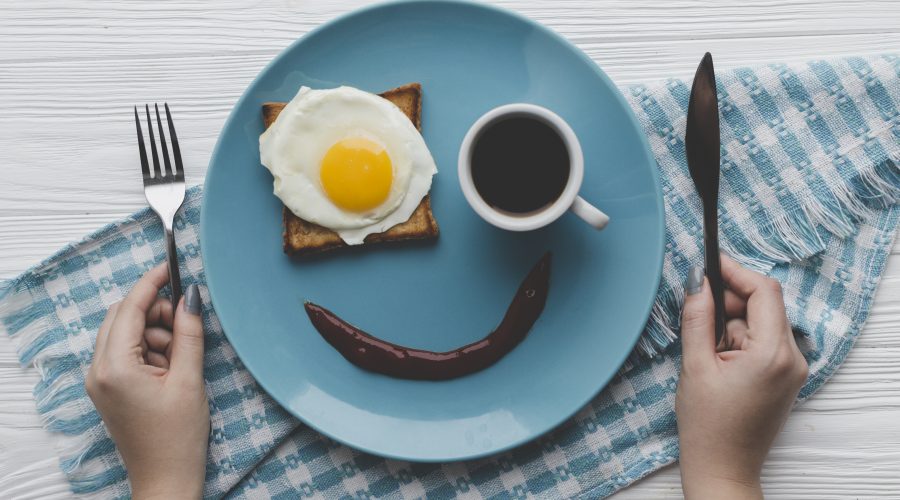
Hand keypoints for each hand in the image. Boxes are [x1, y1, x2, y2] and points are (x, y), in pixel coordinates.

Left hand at [86, 264, 208, 499]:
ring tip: (180, 357)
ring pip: (124, 333)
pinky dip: (148, 349)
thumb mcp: (189, 379)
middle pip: (122, 317)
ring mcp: (99, 380)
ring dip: (154, 332)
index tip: (170, 266)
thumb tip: (190, 296)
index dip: (151, 283)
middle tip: (185, 320)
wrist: (166, 478)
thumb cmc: (178, 436)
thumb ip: (188, 333)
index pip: (130, 308)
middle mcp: (98, 370)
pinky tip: (169, 366)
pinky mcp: (108, 388)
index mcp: (115, 367)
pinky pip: (125, 352)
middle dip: (155, 311)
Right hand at [676, 255, 807, 499]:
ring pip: (760, 321)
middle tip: (697, 312)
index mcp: (773, 353)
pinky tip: (719, 360)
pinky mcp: (786, 375)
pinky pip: (763, 340)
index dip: (736, 271)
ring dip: (731, 324)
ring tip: (706, 353)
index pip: (764, 291)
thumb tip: (698, 279)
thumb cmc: (708, 424)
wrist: (723, 466)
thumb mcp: (695, 364)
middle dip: (728, 301)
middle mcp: (792, 357)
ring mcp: (792, 367)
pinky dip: (739, 339)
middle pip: (763, 304)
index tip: (710, 261)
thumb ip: (698, 316)